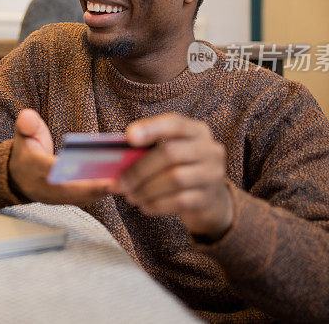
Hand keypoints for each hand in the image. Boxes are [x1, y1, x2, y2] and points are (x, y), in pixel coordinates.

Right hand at [9, 109, 112, 205]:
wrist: (18, 175)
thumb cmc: (27, 150)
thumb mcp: (23, 133)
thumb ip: (26, 124)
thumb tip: (28, 116)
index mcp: (31, 168)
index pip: (49, 171)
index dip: (67, 172)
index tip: (84, 169)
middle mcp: (40, 187)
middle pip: (68, 190)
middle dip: (91, 187)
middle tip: (114, 180)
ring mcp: (52, 198)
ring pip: (78, 198)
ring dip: (99, 191)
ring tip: (121, 181)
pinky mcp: (63, 202)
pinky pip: (82, 200)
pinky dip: (98, 193)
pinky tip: (117, 184)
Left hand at [111, 113, 232, 239]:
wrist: (210, 200)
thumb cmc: (179, 169)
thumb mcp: (169, 154)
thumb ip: (148, 150)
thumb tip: (116, 162)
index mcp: (196, 131)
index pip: (175, 123)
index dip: (151, 128)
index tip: (129, 137)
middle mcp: (209, 149)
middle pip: (170, 153)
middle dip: (140, 169)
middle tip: (120, 183)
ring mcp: (212, 174)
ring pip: (174, 179)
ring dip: (146, 189)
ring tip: (130, 196)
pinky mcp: (208, 198)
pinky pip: (179, 201)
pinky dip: (156, 204)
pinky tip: (144, 205)